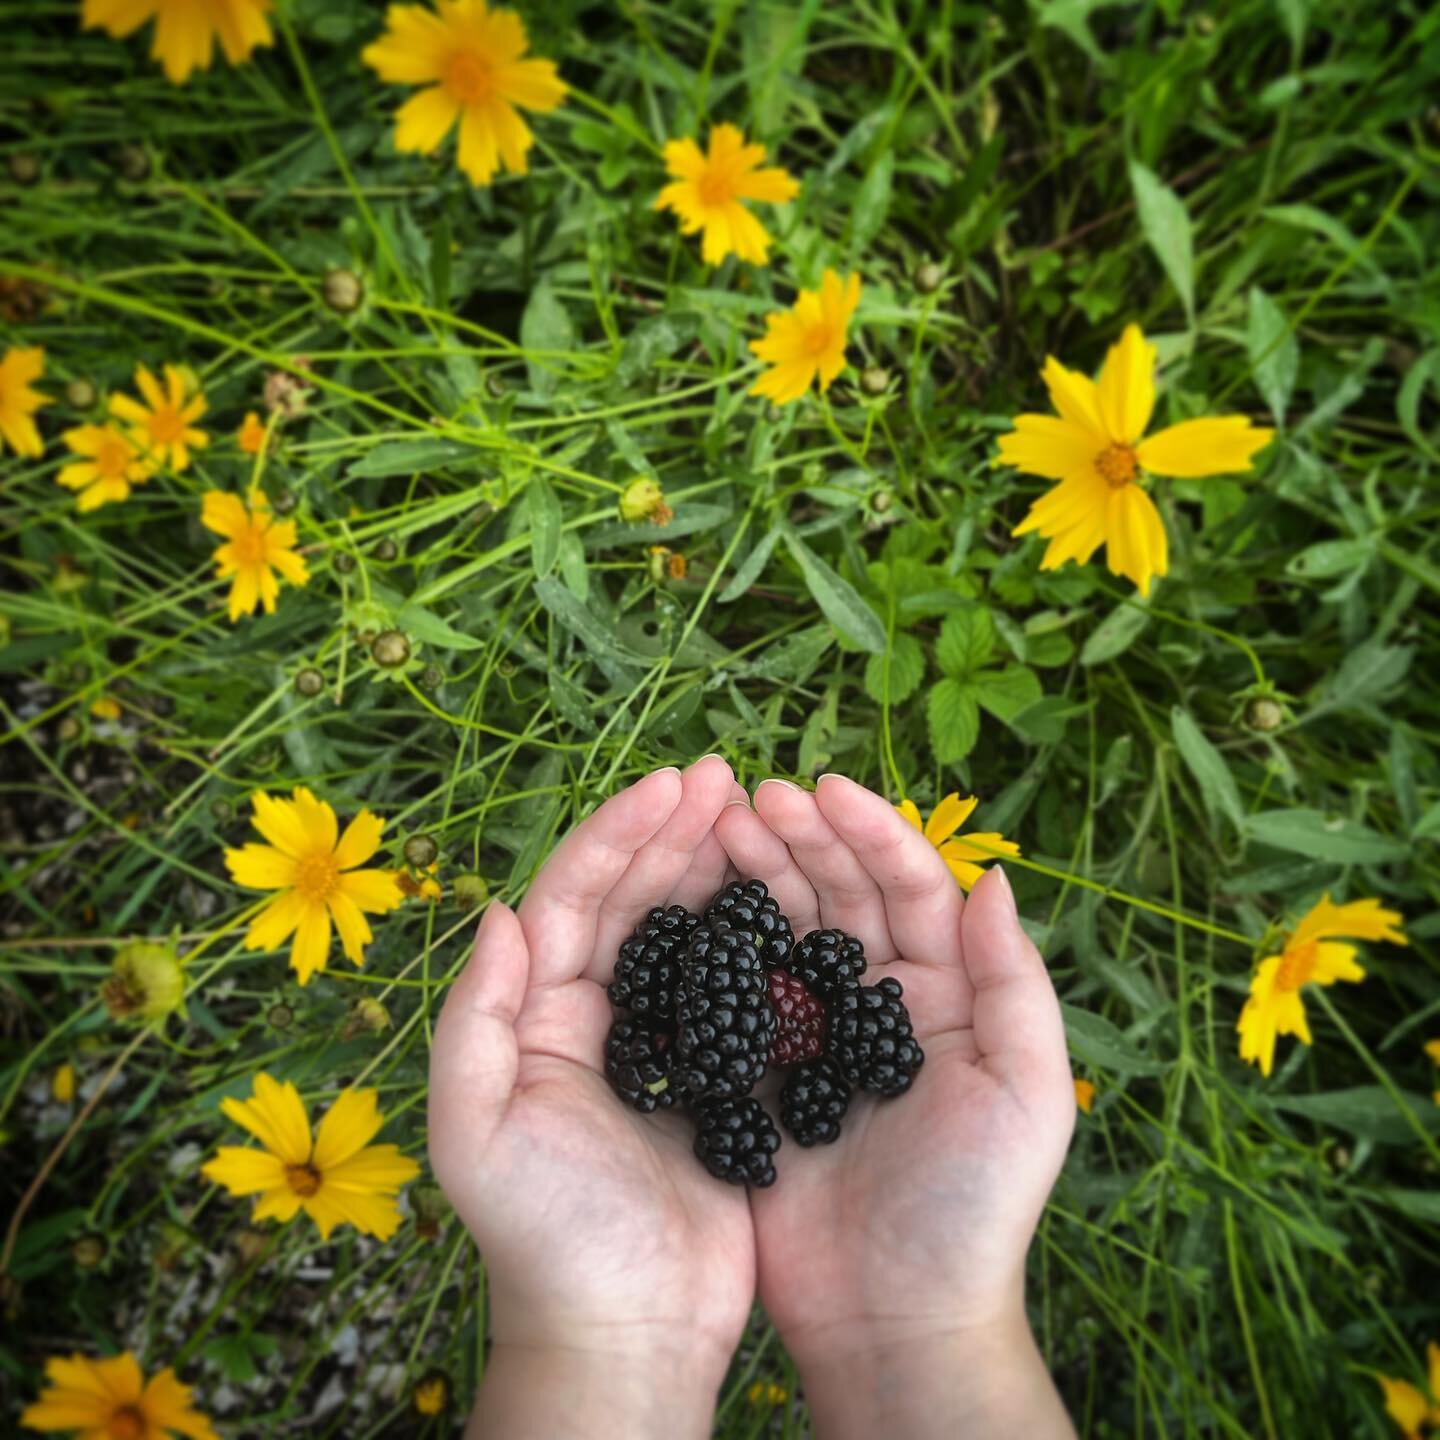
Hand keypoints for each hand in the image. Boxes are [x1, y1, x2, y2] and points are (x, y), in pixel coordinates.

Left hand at [428, 757, 753, 1439]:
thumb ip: (474, 1021)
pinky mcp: (713, 1077)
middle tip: (722, 774)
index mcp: (536, 1018)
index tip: (671, 783)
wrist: (626, 1334)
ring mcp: (656, 1045)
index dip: (617, 835)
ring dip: (712, 867)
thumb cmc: (545, 1239)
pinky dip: (751, 935)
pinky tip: (783, 897)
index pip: (571, 899)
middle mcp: (591, 1018)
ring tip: (752, 811)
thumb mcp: (477, 1133)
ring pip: (682, 931)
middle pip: (629, 899)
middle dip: (670, 831)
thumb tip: (497, 911)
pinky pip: (730, 986)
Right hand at [716, 774, 1076, 1436]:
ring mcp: (816, 1034)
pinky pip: (740, 992)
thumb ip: (1015, 983)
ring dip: (758, 872)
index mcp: (946, 994)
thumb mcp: (1026, 1093)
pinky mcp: (763, 1073)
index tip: (823, 788)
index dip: (871, 831)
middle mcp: (880, 1001)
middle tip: (752, 798)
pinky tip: (689, 904)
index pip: (911, 888)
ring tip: (718, 827)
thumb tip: (996, 878)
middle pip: (842, 894)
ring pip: (786, 929)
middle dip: (802, 837)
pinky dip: (720, 942)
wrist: (894, 1315)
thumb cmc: (973, 1207)